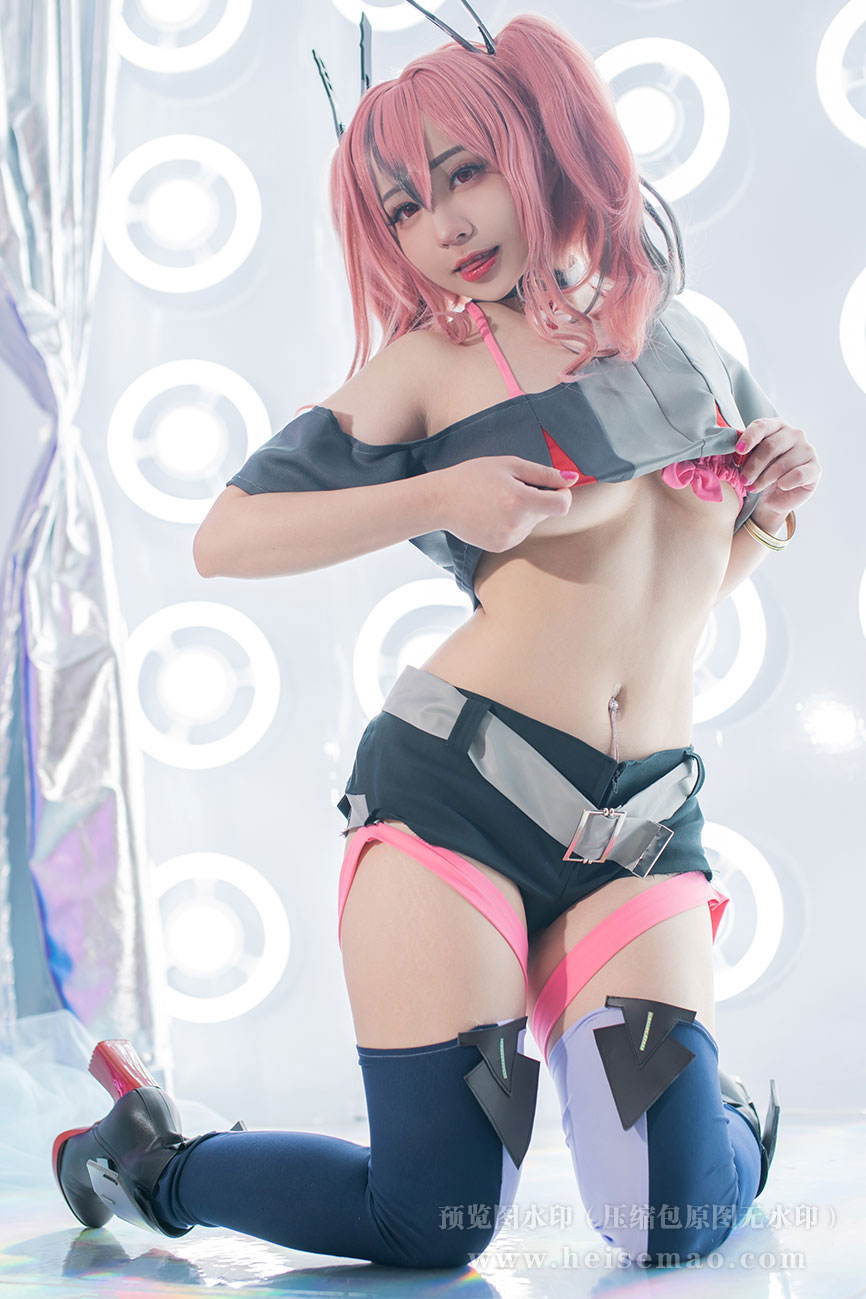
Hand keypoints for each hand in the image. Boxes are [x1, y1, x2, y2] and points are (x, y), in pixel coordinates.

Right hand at [434, 456, 574, 551]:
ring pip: (533, 524)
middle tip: (514, 488)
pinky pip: (520, 534)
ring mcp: (508, 539)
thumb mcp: (509, 465)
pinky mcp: (500, 547)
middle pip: (547, 513)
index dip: (562, 493)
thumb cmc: (473, 477)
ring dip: (526, 512)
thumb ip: (544, 473)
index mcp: (520, 500)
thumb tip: (573, 478)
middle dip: (539, 499)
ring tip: (499, 501)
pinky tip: (493, 513)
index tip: (553, 486)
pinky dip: (514, 523)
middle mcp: (516, 524)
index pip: (562, 505)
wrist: (440, 501)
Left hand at [735, 418, 821, 515]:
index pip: (762, 426)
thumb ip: (744, 452)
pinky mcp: (815, 468)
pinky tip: (780, 486)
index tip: (738, 450)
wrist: (773, 498)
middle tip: (744, 480)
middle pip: (770, 446)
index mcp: (776, 426)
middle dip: (753, 466)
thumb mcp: (749, 461)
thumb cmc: (760, 474)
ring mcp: (807, 450)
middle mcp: (794, 434)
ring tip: (754, 487)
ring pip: (781, 464)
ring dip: (764, 479)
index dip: (749, 437)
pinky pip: (798, 475)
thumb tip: (734, 450)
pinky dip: (785, 483)